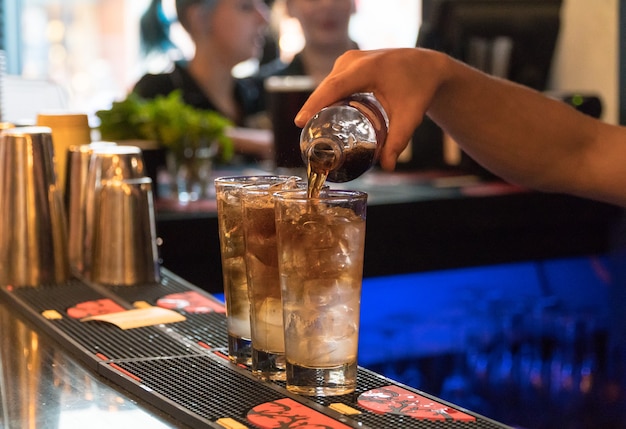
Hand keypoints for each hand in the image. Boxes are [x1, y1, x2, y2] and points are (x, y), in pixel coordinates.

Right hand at [295, 48, 448, 170]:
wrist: (426, 67)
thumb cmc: (419, 88)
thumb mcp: (409, 116)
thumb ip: (398, 141)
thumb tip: (386, 166)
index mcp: (368, 68)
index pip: (335, 87)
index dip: (314, 104)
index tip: (299, 122)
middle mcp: (354, 60)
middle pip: (326, 88)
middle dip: (313, 111)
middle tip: (306, 137)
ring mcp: (348, 60)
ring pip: (327, 86)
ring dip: (318, 106)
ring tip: (311, 131)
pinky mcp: (347, 65)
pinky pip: (332, 84)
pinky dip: (326, 99)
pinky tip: (320, 117)